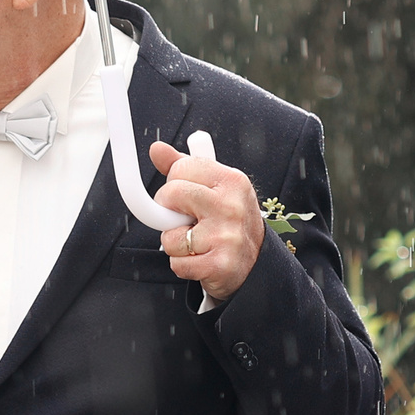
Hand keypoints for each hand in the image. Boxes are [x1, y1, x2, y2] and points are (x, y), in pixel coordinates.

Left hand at [149, 140, 264, 302]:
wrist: (256, 260)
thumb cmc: (229, 220)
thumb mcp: (214, 187)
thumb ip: (184, 167)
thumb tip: (157, 149)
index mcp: (232, 180)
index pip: (181, 168)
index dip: (173, 183)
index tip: (182, 196)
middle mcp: (231, 206)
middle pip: (170, 195)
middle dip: (168, 210)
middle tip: (183, 218)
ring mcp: (226, 236)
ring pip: (170, 236)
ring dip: (176, 243)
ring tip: (197, 241)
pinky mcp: (220, 264)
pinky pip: (177, 263)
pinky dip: (183, 265)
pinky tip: (201, 258)